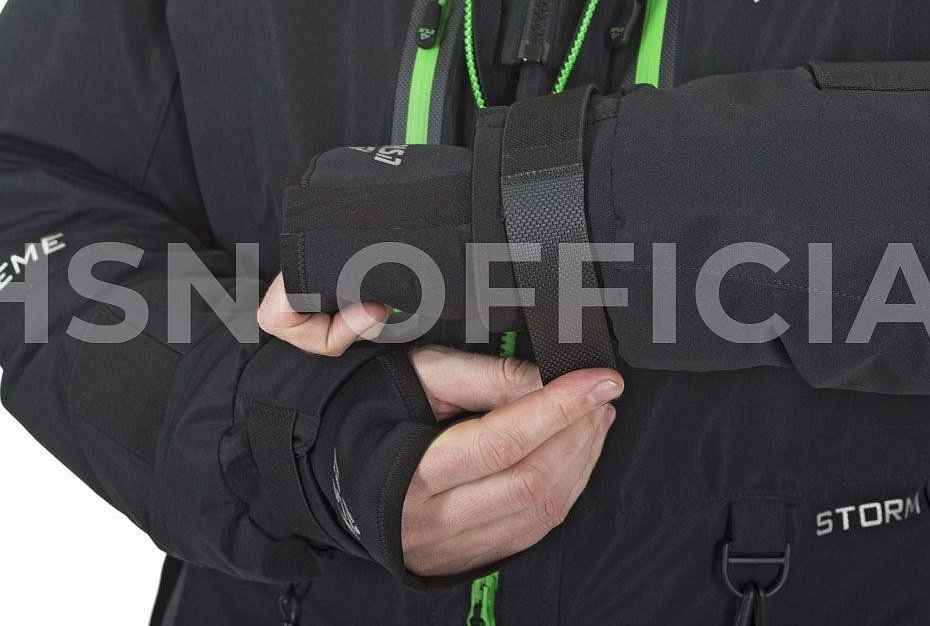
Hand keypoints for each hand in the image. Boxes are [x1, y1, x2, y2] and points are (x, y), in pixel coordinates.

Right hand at [258, 273, 622, 576]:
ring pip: (541, 509)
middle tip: (602, 394)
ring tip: (595, 418)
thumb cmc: (369, 413)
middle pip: (532, 480)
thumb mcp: (415, 374)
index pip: (505, 439)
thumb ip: (479, 375)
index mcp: (411, 468)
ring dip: (581, 461)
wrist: (327, 471)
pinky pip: (533, 530)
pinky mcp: (466, 556)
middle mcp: (433, 517)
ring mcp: (451, 544)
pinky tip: (574, 454)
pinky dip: (566, 489)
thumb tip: (542, 380)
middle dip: (580, 433)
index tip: (600, 380)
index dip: (561, 407)